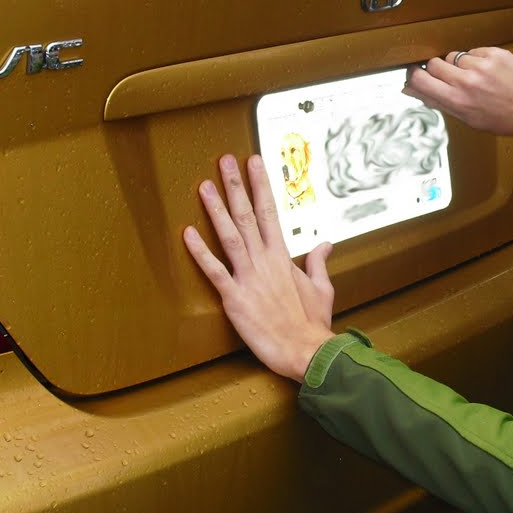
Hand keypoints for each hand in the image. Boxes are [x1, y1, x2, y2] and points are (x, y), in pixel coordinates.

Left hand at [184, 153, 335, 382]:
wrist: (307, 352)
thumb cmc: (313, 324)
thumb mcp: (323, 288)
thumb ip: (319, 263)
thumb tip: (325, 243)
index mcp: (284, 257)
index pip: (271, 212)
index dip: (261, 185)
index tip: (254, 162)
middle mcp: (265, 261)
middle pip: (248, 216)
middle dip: (236, 186)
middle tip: (224, 160)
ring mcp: (249, 278)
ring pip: (230, 236)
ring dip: (216, 210)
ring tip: (204, 185)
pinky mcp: (235, 299)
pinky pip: (214, 271)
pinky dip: (200, 252)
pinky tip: (187, 233)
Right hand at [404, 46, 512, 138]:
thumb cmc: (504, 119)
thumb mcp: (468, 119)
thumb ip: (439, 102)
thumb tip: (410, 90)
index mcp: (458, 102)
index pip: (421, 80)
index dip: (415, 75)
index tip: (416, 74)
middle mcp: (467, 82)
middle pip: (434, 63)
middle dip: (438, 70)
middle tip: (450, 78)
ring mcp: (481, 66)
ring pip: (454, 56)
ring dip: (460, 65)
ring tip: (478, 78)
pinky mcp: (494, 53)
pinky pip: (473, 51)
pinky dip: (477, 59)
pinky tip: (490, 72)